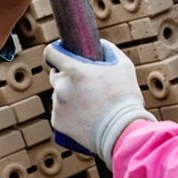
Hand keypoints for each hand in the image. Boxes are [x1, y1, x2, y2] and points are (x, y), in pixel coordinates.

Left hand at [44, 40, 154, 165]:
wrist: (123, 133)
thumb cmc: (125, 99)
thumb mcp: (124, 67)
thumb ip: (108, 51)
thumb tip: (99, 45)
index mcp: (74, 71)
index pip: (51, 53)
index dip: (56, 53)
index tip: (60, 56)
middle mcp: (61, 87)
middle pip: (55, 75)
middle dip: (67, 77)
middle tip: (85, 86)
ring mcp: (58, 106)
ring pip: (59, 95)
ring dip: (69, 97)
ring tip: (90, 106)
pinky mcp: (57, 122)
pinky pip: (60, 113)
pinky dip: (69, 114)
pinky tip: (84, 118)